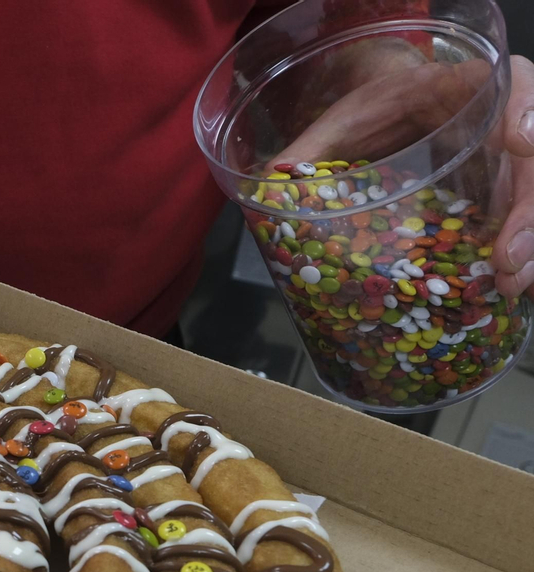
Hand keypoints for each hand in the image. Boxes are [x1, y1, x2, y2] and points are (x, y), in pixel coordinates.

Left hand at [273, 52, 533, 298]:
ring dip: (529, 238)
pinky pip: (520, 216)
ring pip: (532, 189)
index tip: (519, 143)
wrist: (391, 115)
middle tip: (506, 257)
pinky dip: (518, 250)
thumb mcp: (338, 123)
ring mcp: (504, 158)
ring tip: (508, 282)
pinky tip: (503, 286)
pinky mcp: (501, 191)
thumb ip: (309, 151)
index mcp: (454, 87)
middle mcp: (493, 120)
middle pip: (531, 154)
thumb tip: (267, 184)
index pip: (506, 81)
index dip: (522, 107)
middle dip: (527, 206)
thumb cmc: (371, 112)